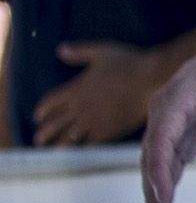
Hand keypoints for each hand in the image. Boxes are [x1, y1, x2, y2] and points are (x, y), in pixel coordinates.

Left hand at [35, 40, 174, 145]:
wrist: (151, 79)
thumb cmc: (129, 63)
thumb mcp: (100, 51)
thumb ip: (79, 52)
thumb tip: (60, 50)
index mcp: (77, 88)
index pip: (52, 101)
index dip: (43, 110)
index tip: (37, 117)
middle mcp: (81, 107)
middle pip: (56, 123)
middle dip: (46, 132)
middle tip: (38, 141)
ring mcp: (95, 120)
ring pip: (71, 136)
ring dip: (61, 144)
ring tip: (55, 151)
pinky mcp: (111, 130)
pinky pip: (92, 142)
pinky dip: (85, 148)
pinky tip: (82, 152)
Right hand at [140, 29, 195, 202]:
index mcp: (182, 94)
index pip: (162, 136)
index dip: (159, 169)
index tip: (162, 198)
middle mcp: (168, 107)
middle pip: (153, 155)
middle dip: (154, 193)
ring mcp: (172, 119)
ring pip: (158, 161)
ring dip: (157, 195)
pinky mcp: (183, 128)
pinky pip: (170, 159)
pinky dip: (167, 183)